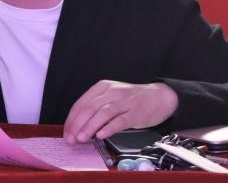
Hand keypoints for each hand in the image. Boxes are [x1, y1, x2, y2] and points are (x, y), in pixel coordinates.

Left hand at [63, 80, 177, 143]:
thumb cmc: (132, 99)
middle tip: (72, 139)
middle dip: (77, 125)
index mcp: (102, 87)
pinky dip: (109, 128)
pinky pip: (120, 120)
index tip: (67, 133)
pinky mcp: (135, 112)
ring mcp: (124, 101)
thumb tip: (79, 127)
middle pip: (89, 108)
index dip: (72, 120)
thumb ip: (96, 108)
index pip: (81, 103)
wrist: (160, 96)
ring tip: (82, 138)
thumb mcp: (111, 97)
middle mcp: (112, 92)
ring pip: (103, 113)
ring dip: (90, 127)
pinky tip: (101, 135)